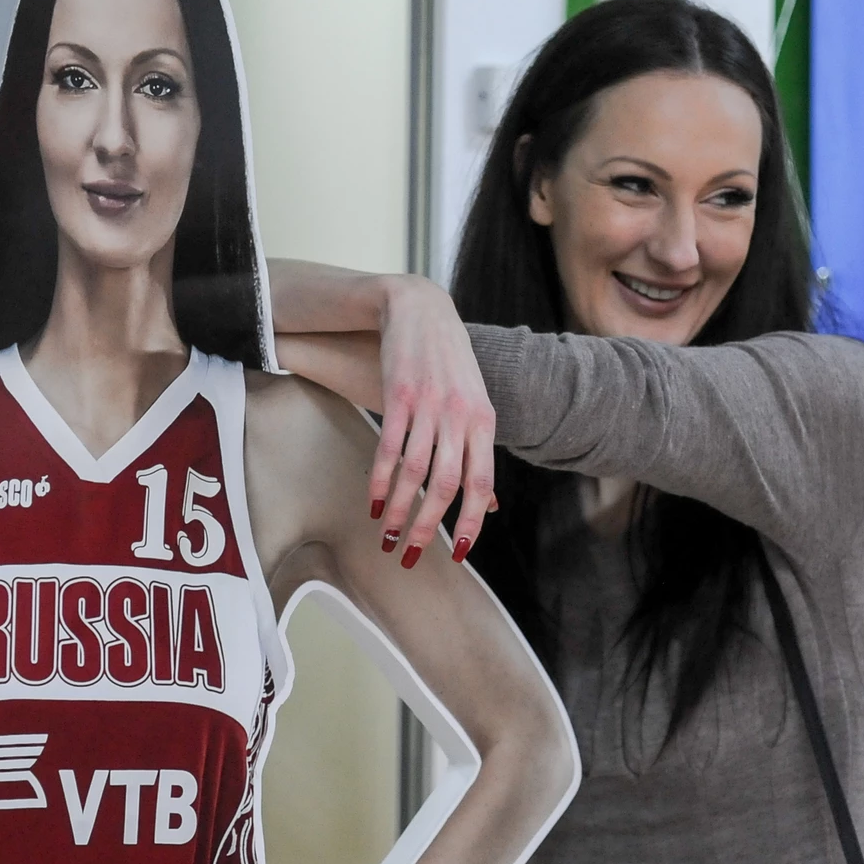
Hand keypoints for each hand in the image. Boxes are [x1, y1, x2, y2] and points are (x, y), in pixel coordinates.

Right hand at [370, 275, 496, 568]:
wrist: (421, 309)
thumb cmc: (451, 363)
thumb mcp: (476, 405)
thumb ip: (480, 453)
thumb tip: (490, 505)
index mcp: (484, 422)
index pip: (482, 483)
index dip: (472, 522)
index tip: (459, 553)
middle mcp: (460, 416)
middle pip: (446, 484)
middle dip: (427, 526)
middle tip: (409, 554)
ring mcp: (430, 405)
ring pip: (414, 471)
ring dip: (399, 509)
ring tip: (387, 535)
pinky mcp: (399, 396)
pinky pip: (389, 448)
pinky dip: (379, 480)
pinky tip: (373, 502)